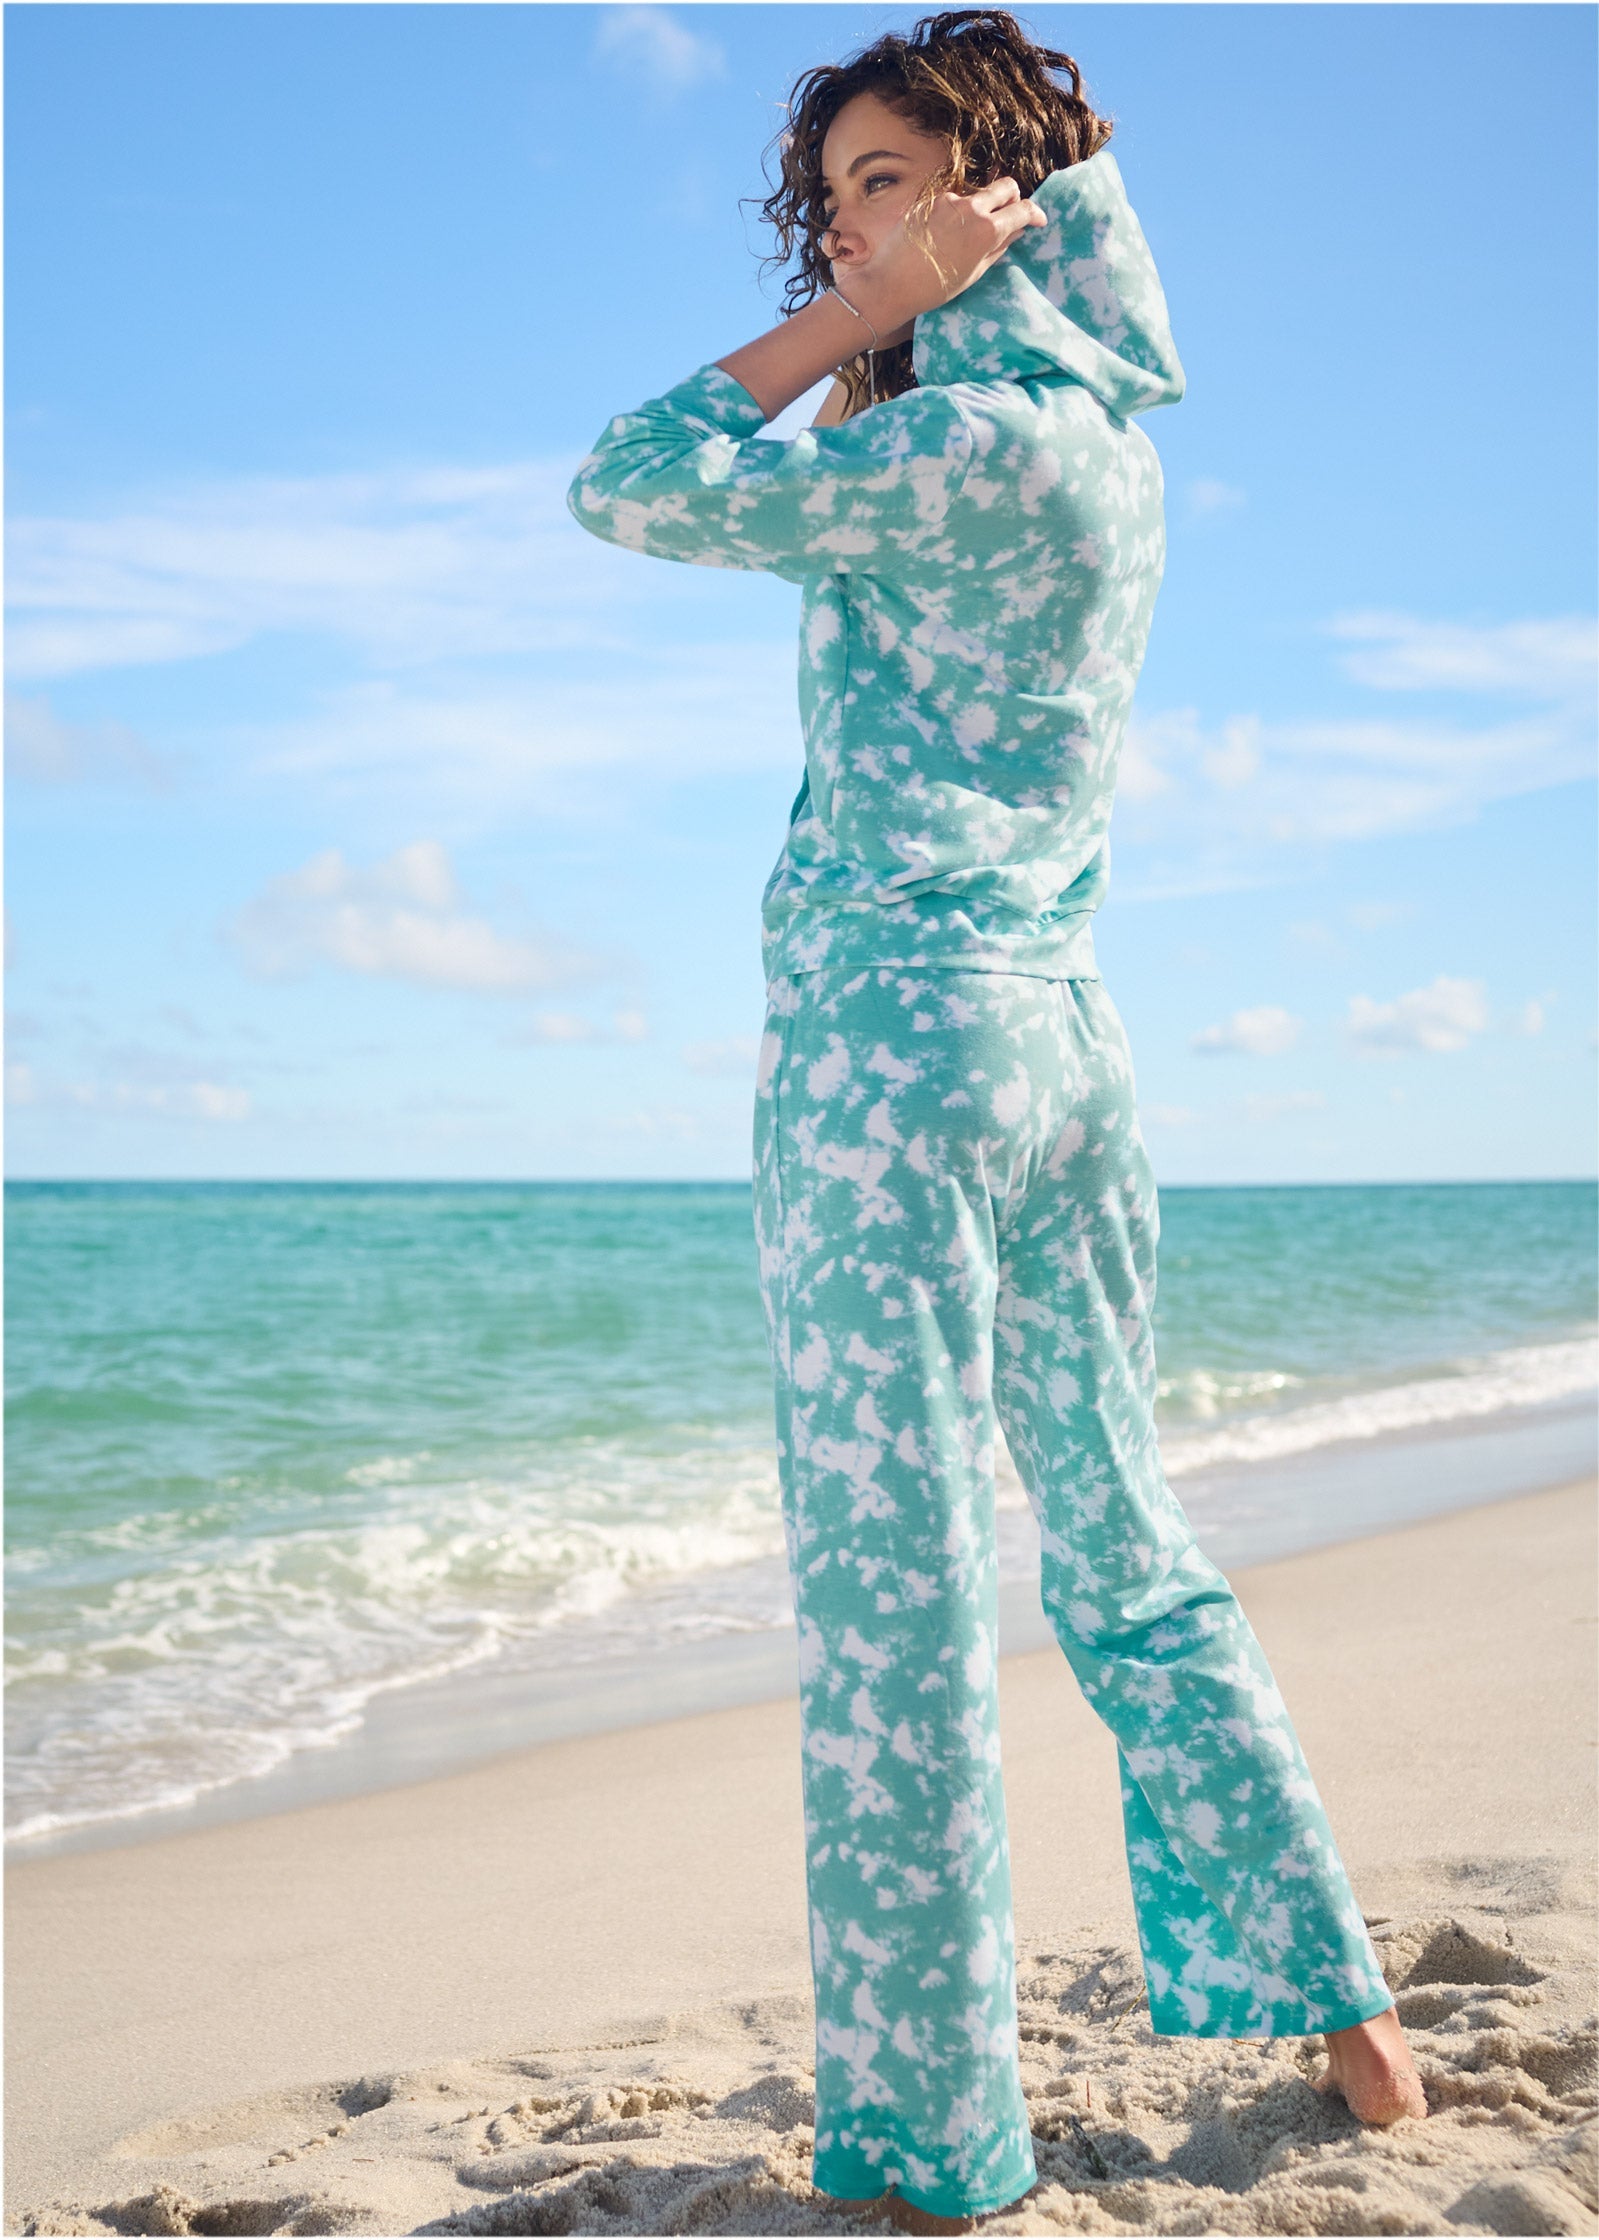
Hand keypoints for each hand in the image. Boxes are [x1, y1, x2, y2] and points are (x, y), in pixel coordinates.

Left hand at [824, 177, 1047, 342]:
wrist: (891, 284)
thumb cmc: (935, 288)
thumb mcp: (974, 273)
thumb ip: (998, 248)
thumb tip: (1015, 232)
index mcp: (987, 229)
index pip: (1022, 209)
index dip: (1035, 214)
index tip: (1038, 221)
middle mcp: (971, 207)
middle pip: (1005, 187)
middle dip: (1014, 198)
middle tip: (1012, 214)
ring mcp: (948, 200)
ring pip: (978, 195)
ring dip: (983, 208)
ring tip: (970, 235)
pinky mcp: (929, 201)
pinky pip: (954, 202)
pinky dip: (958, 213)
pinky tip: (946, 235)